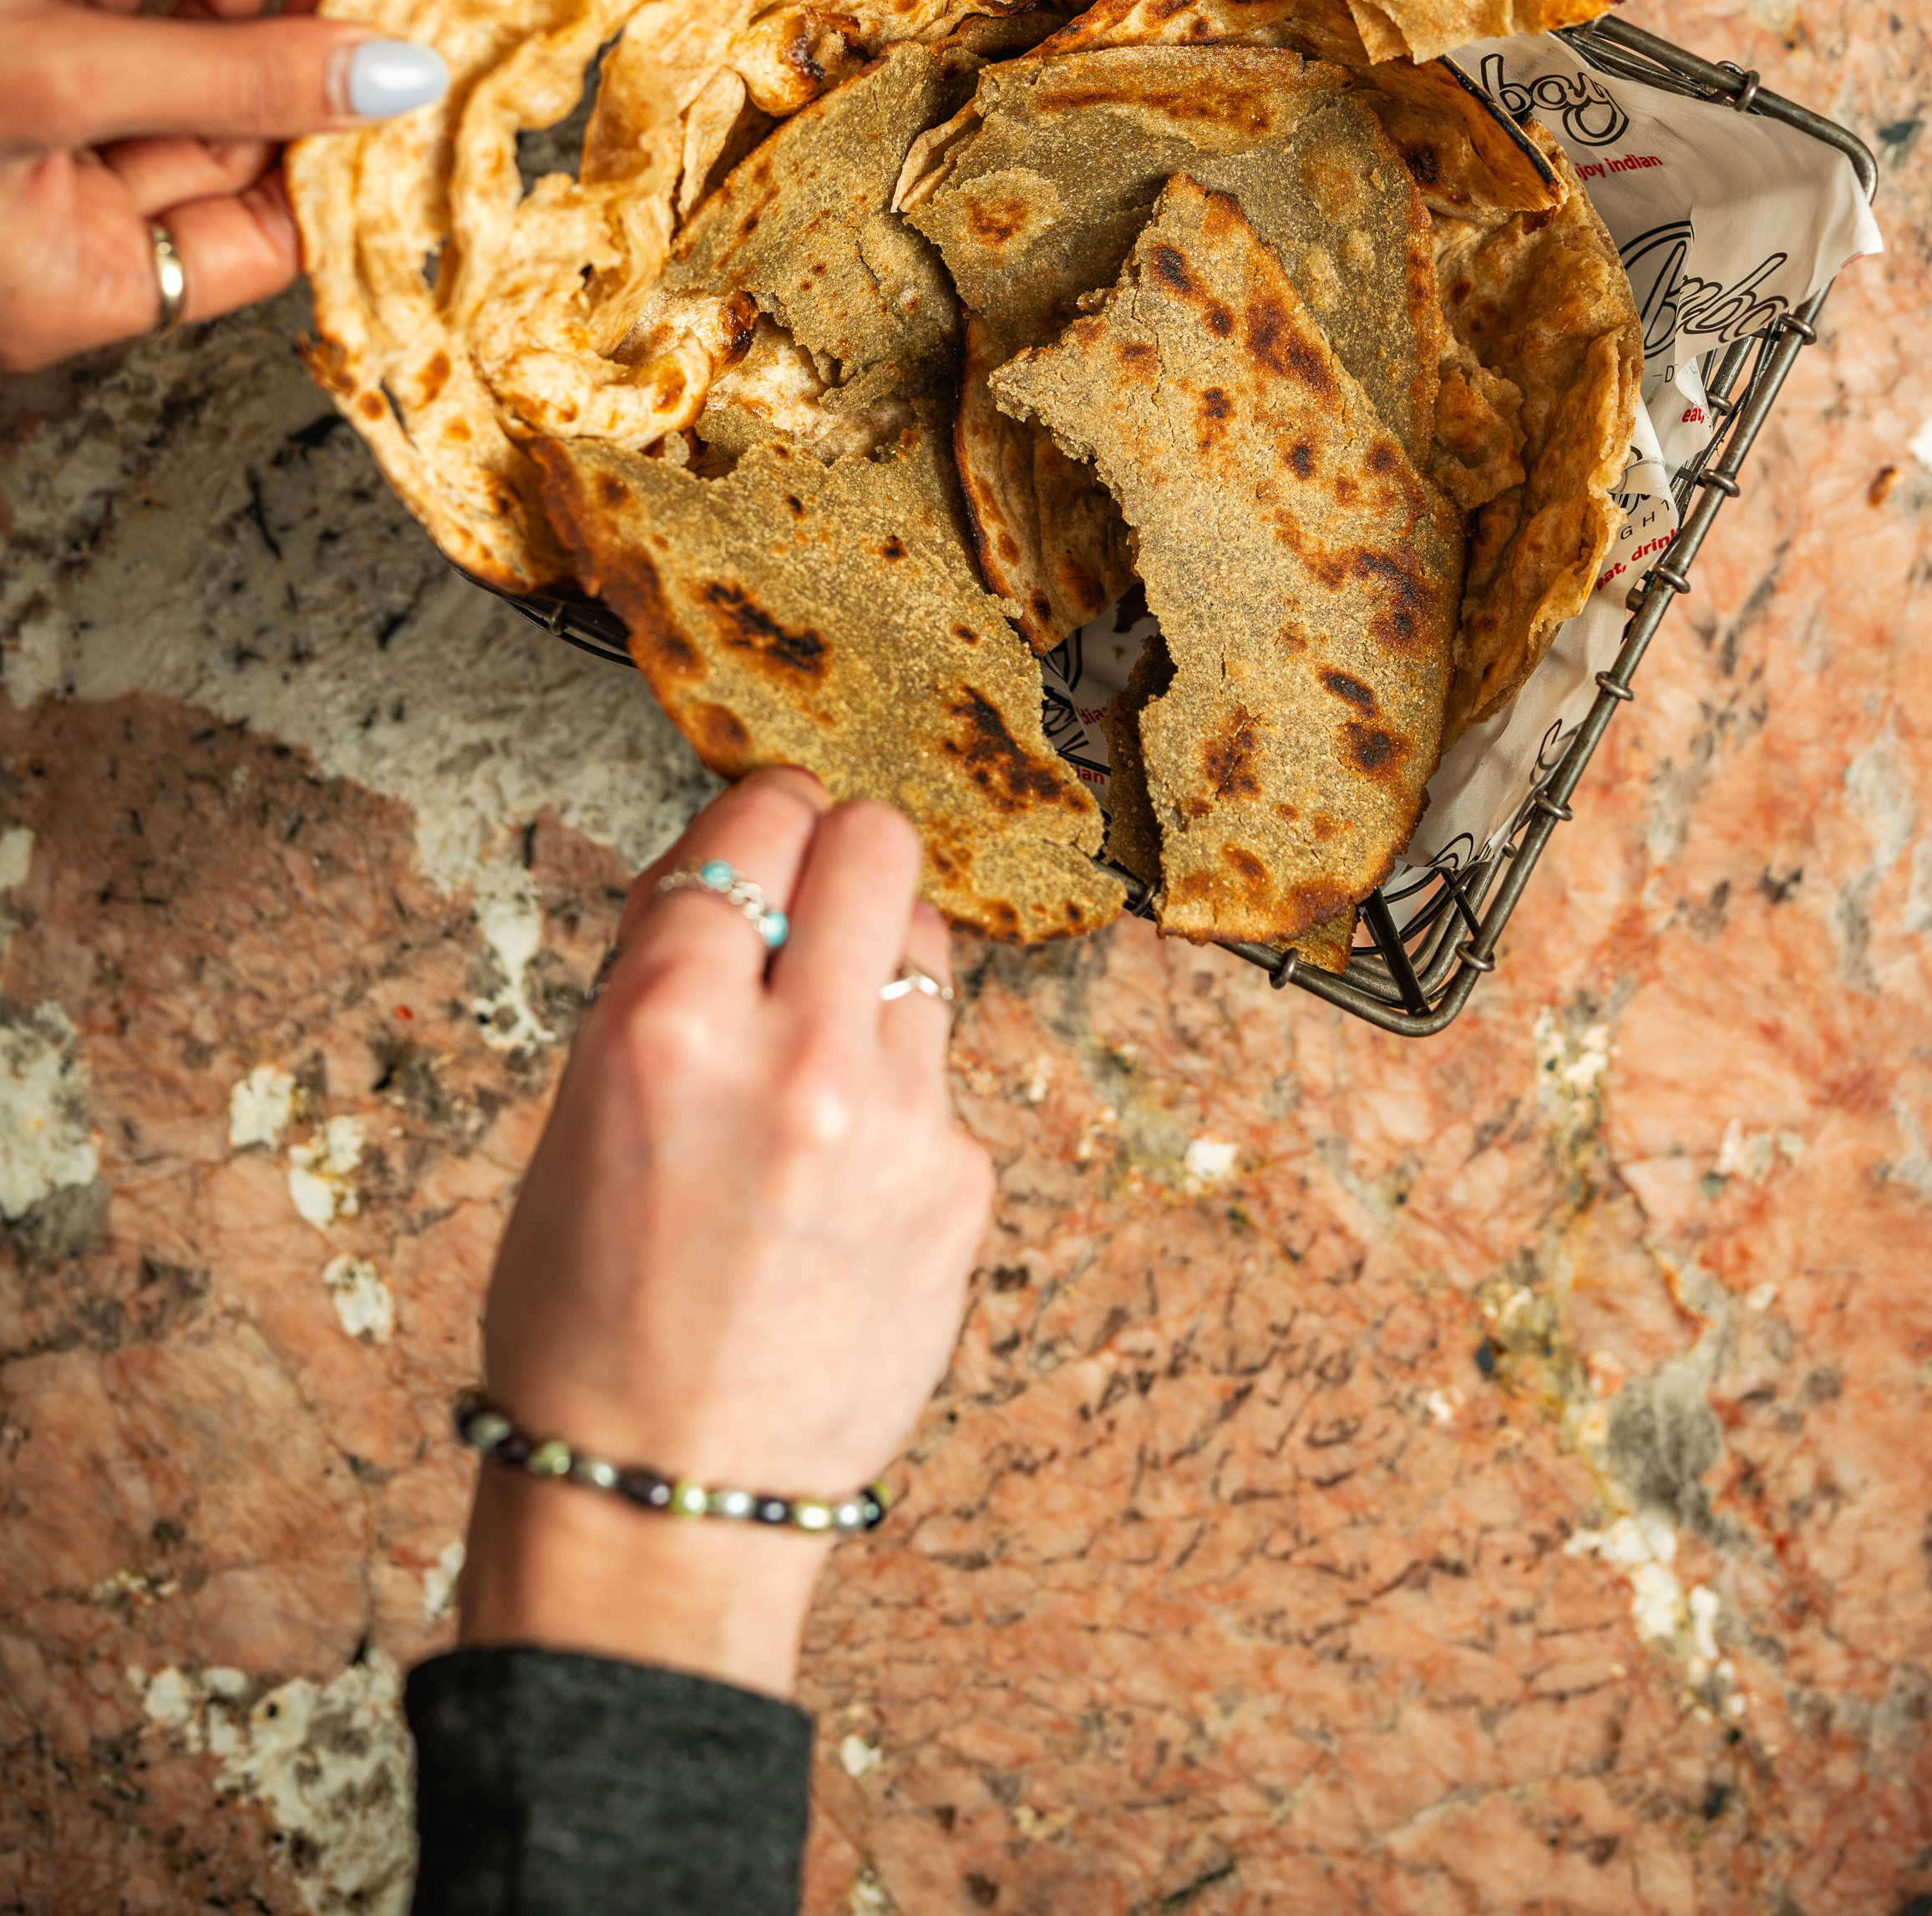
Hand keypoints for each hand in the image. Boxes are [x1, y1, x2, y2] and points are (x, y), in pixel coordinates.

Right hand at [0, 0, 446, 372]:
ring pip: (166, 57)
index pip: (264, 235)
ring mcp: (33, 138)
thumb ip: (233, 78)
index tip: (407, 60)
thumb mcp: (66, 87)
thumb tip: (400, 77)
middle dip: (282, 30)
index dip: (341, 149)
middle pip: (227, 134)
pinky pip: (99, 1)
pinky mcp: (6, 52)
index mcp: (81, 288)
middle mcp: (62, 227)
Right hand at [456, 772, 994, 1698]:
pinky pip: (941, 1078)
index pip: (751, 823)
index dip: (753, 820)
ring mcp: (897, 1123)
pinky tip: (840, 1178)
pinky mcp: (961, 1185)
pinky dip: (896, 1099)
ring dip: (872, 969)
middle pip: (874, 841)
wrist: (660, 1502)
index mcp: (667, 1027)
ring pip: (924, 947)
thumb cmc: (588, 1317)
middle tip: (806, 902)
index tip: (756, 836)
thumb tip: (736, 874)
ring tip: (815, 1051)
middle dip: (836, 854)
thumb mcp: (579, 1115)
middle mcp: (795, 1057)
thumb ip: (664, 981)